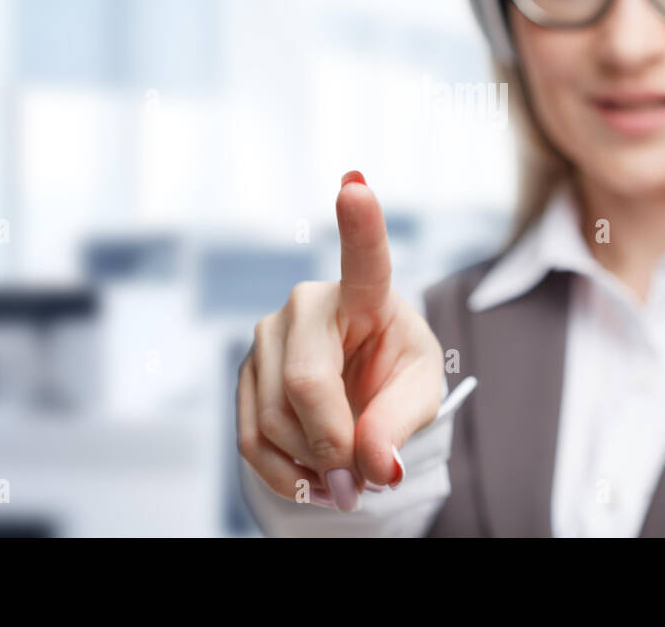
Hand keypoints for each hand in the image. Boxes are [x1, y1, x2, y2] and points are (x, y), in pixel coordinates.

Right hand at [237, 171, 443, 511]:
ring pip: (276, 417)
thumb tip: (372, 465)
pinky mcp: (244, 376)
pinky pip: (252, 439)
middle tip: (362, 479)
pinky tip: (311, 477)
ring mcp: (266, 337)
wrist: (359, 399)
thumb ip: (400, 427)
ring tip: (344, 473)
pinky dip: (286, 475)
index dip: (360, 222)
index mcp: (366, 293)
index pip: (365, 258)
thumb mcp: (420, 394)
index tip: (356, 186)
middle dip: (334, 440)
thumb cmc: (395, 376)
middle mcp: (306, 304)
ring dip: (315, 463)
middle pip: (305, 380)